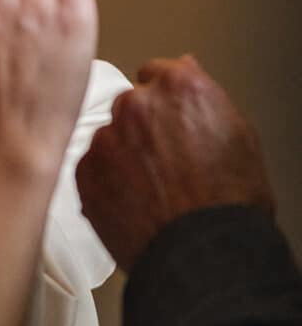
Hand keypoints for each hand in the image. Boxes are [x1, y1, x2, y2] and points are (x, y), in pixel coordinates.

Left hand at [76, 54, 275, 271]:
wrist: (203, 253)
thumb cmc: (229, 203)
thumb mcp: (240, 136)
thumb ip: (206, 102)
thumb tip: (192, 86)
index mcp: (179, 87)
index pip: (158, 73)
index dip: (165, 99)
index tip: (167, 116)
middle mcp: (136, 105)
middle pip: (131, 105)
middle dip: (143, 126)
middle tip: (163, 161)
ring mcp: (105, 138)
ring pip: (110, 138)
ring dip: (122, 155)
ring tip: (150, 189)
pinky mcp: (84, 172)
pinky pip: (92, 168)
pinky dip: (106, 182)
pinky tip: (132, 203)